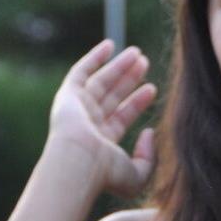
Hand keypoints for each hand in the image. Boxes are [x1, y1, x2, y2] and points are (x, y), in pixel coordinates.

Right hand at [46, 40, 157, 198]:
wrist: (78, 163)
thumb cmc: (105, 173)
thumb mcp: (136, 175)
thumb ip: (148, 157)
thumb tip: (150, 132)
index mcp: (101, 143)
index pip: (121, 117)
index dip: (137, 102)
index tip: (152, 88)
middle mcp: (88, 125)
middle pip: (112, 96)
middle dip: (129, 79)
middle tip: (145, 63)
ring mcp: (77, 109)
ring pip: (101, 82)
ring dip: (118, 66)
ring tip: (138, 53)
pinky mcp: (68, 96)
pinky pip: (81, 72)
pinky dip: (94, 57)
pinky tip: (110, 45)